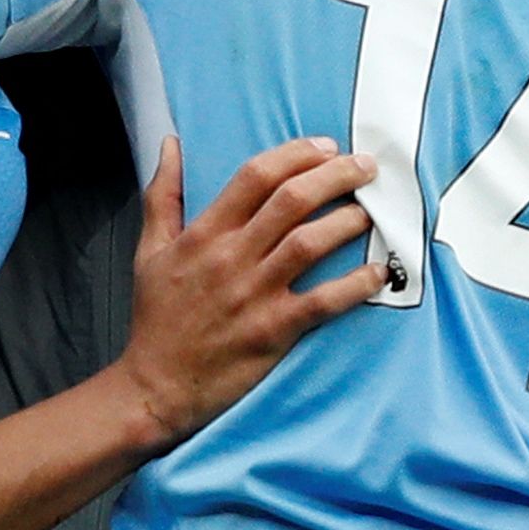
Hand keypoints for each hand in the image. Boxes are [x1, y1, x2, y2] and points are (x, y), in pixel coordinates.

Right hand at [115, 137, 383, 447]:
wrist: (154, 385)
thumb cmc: (157, 318)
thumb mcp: (149, 250)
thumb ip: (163, 195)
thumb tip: (170, 144)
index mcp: (204, 234)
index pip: (255, 176)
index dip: (296, 154)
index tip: (326, 146)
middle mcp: (231, 258)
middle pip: (291, 200)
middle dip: (336, 176)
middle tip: (367, 167)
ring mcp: (254, 294)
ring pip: (309, 243)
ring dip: (348, 223)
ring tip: (373, 212)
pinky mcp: (273, 331)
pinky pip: (323, 302)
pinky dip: (355, 285)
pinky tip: (379, 272)